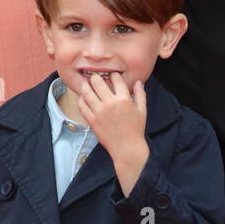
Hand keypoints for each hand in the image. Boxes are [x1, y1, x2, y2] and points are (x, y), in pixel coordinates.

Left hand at [79, 72, 149, 195]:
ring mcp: (100, 112)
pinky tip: (83, 98)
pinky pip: (82, 106)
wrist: (127, 148)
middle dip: (96, 77)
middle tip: (95, 78)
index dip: (114, 75)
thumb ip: (140, 94)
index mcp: (124, 99)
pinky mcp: (92, 120)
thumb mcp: (142, 110)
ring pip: (87, 92)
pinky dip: (81, 100)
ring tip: (86, 85)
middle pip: (98, 82)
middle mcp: (110, 103)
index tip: (112, 76)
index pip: (116, 79)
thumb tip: (138, 82)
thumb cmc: (136, 129)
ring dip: (86, 86)